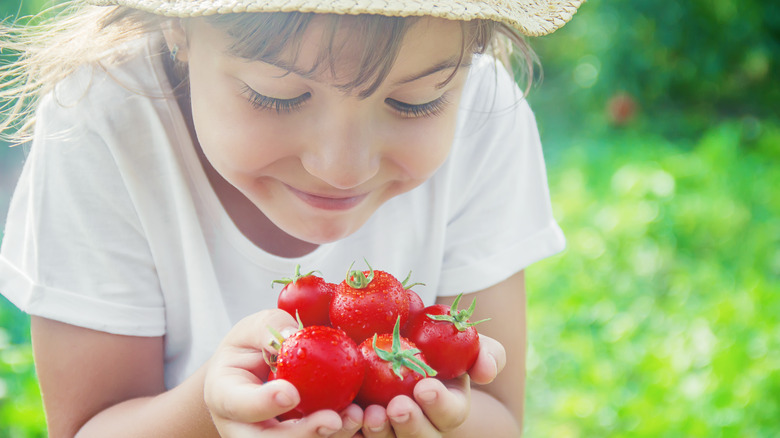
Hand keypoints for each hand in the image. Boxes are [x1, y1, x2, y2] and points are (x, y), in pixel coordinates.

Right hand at [203, 309, 362, 436]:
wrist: (248, 375)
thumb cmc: (248, 348)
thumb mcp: (251, 329)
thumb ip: (268, 331)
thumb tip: (295, 335)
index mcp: (224, 396)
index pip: (240, 404)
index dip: (264, 403)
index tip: (290, 393)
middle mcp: (242, 428)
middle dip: (301, 434)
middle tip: (332, 421)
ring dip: (325, 437)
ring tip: (354, 418)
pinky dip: (338, 434)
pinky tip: (358, 420)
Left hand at [359, 334, 505, 436]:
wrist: (394, 349)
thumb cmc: (434, 344)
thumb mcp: (463, 343)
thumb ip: (486, 352)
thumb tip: (486, 370)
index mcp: (448, 407)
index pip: (450, 414)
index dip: (439, 404)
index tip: (425, 387)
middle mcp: (422, 428)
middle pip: (419, 437)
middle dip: (410, 425)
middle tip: (397, 407)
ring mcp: (392, 432)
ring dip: (378, 432)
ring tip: (367, 413)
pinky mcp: (363, 431)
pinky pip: (356, 437)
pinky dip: (350, 430)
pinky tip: (344, 415)